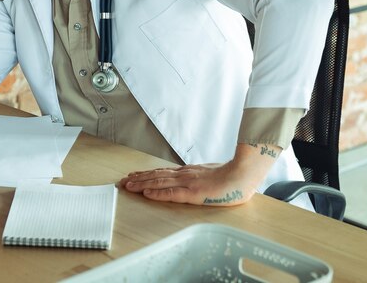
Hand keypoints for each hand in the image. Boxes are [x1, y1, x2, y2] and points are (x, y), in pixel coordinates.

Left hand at [119, 163, 253, 206]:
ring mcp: (188, 183)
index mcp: (189, 172)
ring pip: (160, 182)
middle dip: (138, 178)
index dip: (147, 175)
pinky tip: (146, 194)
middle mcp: (184, 175)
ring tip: (128, 185)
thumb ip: (199, 177)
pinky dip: (157, 193)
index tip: (134, 176)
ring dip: (142, 184)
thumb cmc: (231, 177)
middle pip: (156, 176)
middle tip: (123, 181)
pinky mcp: (193, 192)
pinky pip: (172, 193)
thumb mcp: (210, 175)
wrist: (243, 175)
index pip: (163, 172)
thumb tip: (194, 180)